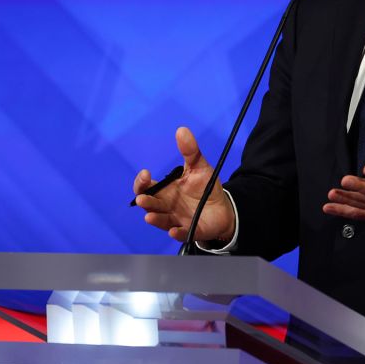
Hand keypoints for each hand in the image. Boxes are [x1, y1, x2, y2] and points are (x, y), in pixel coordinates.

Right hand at [133, 127, 235, 243]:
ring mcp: (176, 219)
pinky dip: (176, 233)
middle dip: (145, 201)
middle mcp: (166, 206)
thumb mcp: (199, 166)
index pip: (146, 187)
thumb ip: (190, 151)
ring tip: (149, 216)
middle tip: (142, 198)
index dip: (141, 182)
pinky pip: (180, 233)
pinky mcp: (190, 230)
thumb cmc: (205, 187)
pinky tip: (173, 231)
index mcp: (165, 190)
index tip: (146, 173)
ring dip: (155, 219)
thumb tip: (182, 129)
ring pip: (161, 220)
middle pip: (150, 204)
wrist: (223, 207)